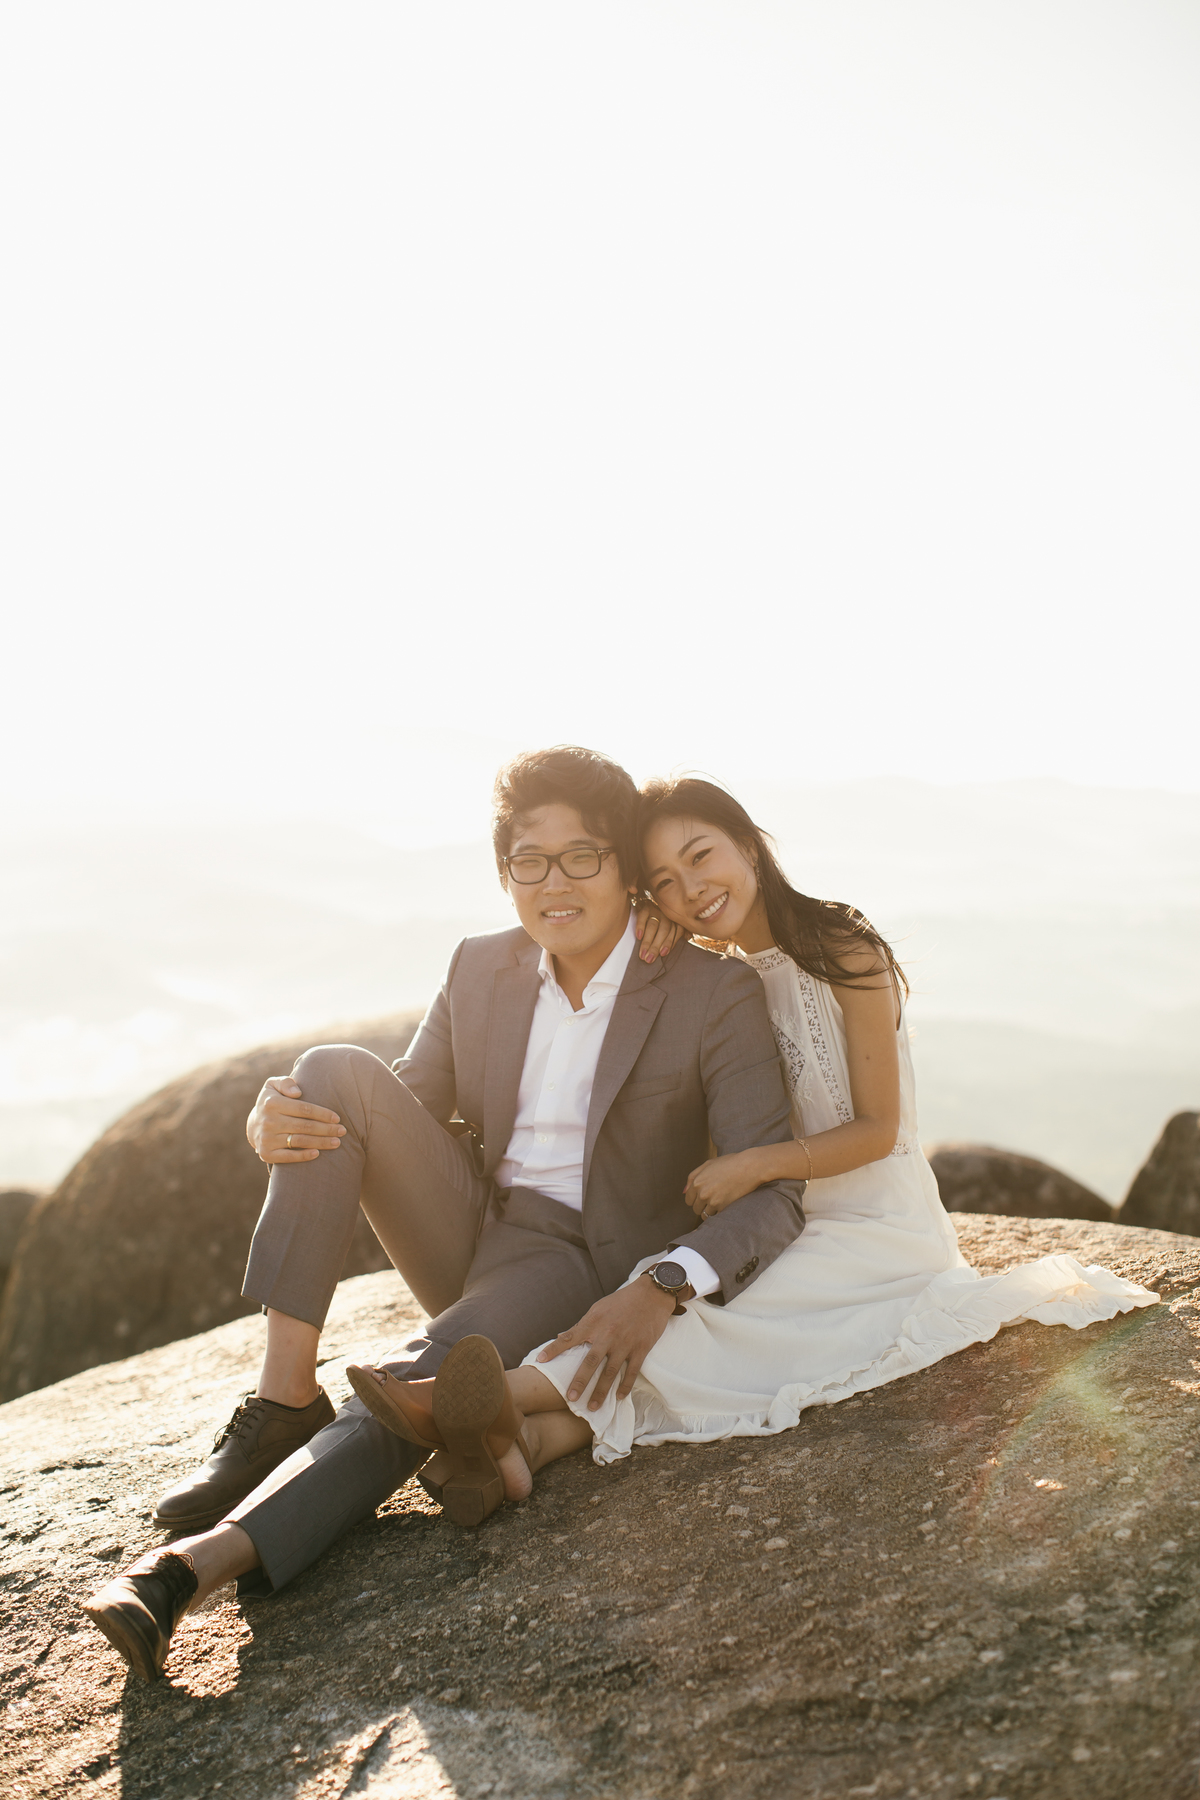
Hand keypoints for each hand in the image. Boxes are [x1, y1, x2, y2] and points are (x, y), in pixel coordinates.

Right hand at [246, 1077, 346, 1162]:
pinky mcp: (267, 1154)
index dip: (322, 1114)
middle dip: (327, 1129)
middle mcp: (269, 1121)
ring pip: (300, 1141)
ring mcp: (267, 1139)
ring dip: (321, 1143)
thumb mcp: (273, 1085)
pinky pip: (288, 1156)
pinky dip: (303, 1156)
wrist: (253, 1125)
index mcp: (272, 1103)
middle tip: (343, 1131)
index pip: (304, 1109)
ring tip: (337, 1142)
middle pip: (305, 1126)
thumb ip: (286, 1083)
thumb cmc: (271, 1101)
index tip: (337, 1118)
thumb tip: (298, 1092)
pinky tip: (317, 1154)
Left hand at [536, 1276, 676, 1406]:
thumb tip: (562, 1336)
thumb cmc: (622, 1301)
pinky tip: (619, 1397)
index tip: (540, 1360)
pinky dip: (625, 1386)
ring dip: (601, 1391)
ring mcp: (625, 1343)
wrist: (651, 1295)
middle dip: (580, 1381)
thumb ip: (582, 1325)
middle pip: (590, 1362)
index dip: (553, 1349)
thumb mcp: (598, 1308)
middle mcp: (608, 1334)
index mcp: (594, 1322)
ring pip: (611, 1372)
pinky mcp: (641, 1349)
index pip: (569, 1338)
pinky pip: (631, 1372)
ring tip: (593, 1406)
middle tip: (570, 1398)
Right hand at [633, 899, 686, 963]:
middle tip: (649, 959)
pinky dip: (640, 926)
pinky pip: (643, 915)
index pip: (676, 931)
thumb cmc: (661, 920)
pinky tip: (638, 937)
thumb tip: (688, 936)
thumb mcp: (672, 924)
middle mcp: (667, 915)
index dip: (669, 943)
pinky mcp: (645, 906)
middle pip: (664, 931)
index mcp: (675, 920)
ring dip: (647, 941)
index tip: (663, 954)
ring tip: (642, 954)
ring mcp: (656, 909)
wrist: (650, 900)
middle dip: (656, 946)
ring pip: (653, 926)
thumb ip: (680, 931)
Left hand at [684, 1148, 767, 1217]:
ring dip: (711, 1210)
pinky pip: (716, 1216)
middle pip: (696, 1209)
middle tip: (715, 1197)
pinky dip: (720, 1212)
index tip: (705, 1195)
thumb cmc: (730, 1163)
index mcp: (696, 1182)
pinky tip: (727, 1202)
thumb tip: (683, 1191)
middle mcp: (702, 1193)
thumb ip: (693, 1177)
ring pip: (705, 1214)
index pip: (688, 1200)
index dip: (696, 1198)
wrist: (749, 1167)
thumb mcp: (708, 1164)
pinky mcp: (723, 1208)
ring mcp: (712, 1201)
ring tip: (721, 1199)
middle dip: (703, 1205)